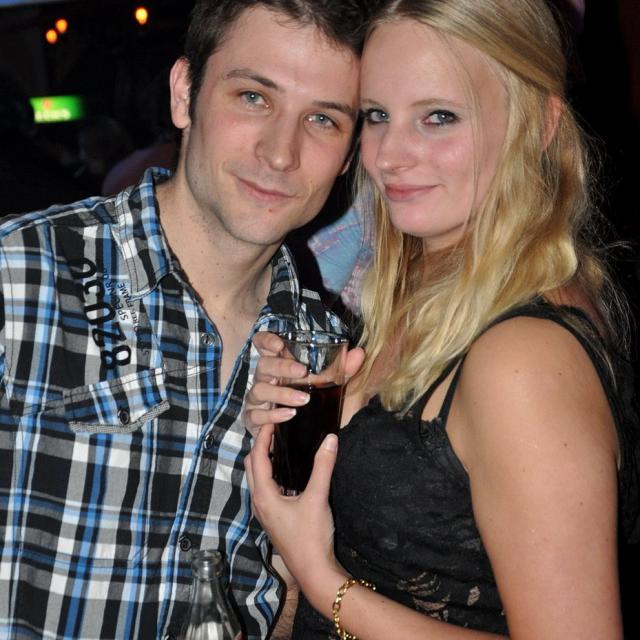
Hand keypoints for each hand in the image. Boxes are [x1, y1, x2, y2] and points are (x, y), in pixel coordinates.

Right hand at [243, 331, 364, 436]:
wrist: (310, 435)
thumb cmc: (316, 402)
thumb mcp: (334, 385)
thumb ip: (345, 369)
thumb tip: (359, 353)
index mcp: (278, 363)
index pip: (262, 344)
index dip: (266, 341)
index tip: (279, 344)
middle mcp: (265, 378)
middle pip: (263, 365)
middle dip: (281, 367)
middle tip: (302, 372)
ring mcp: (257, 399)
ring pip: (259, 390)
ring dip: (281, 393)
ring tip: (303, 399)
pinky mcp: (254, 419)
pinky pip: (256, 415)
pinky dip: (272, 415)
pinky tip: (289, 415)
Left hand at [245, 424, 344, 596]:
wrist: (314, 571)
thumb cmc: (311, 536)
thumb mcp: (317, 498)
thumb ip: (323, 466)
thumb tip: (330, 438)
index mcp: (264, 496)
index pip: (257, 457)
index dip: (263, 436)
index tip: (272, 419)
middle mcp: (259, 502)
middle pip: (251, 466)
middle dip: (259, 446)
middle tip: (275, 429)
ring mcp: (265, 512)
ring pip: (257, 479)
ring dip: (264, 460)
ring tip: (280, 444)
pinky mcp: (273, 518)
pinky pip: (266, 488)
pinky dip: (271, 474)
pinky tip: (288, 471)